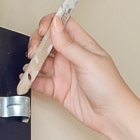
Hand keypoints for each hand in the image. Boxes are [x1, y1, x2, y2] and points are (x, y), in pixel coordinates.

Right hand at [26, 15, 134, 136]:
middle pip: (47, 42)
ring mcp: (63, 72)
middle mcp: (71, 57)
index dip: (50, 24)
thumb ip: (69, 44)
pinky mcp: (57, 88)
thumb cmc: (110, 87)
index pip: (62, 25)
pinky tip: (27, 79)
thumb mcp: (88, 61)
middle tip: (34, 52)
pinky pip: (39, 81)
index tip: (43, 31)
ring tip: (31, 67)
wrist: (111, 115)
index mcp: (81, 45)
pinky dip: (30, 80)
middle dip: (36, 43)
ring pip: (41, 61)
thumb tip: (55, 24)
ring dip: (32, 62)